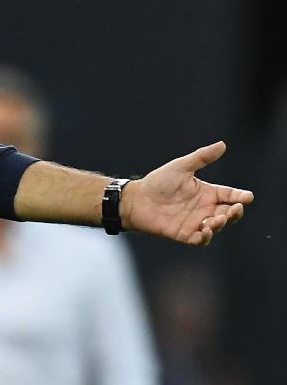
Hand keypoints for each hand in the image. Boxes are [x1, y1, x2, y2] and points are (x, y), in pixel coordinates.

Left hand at [123, 141, 253, 245]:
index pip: (230, 195)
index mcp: (207, 193)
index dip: (240, 196)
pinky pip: (200, 240)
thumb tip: (222, 144)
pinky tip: (205, 230)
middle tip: (235, 208)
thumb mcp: (181, 167)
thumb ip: (201, 157)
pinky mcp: (184, 234)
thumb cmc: (158, 182)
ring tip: (218, 218)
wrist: (136, 199)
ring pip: (217, 226)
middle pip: (229, 213)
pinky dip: (205, 237)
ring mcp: (195, 222)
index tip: (248, 197)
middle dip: (235, 212)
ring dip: (221, 223)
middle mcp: (205, 208)